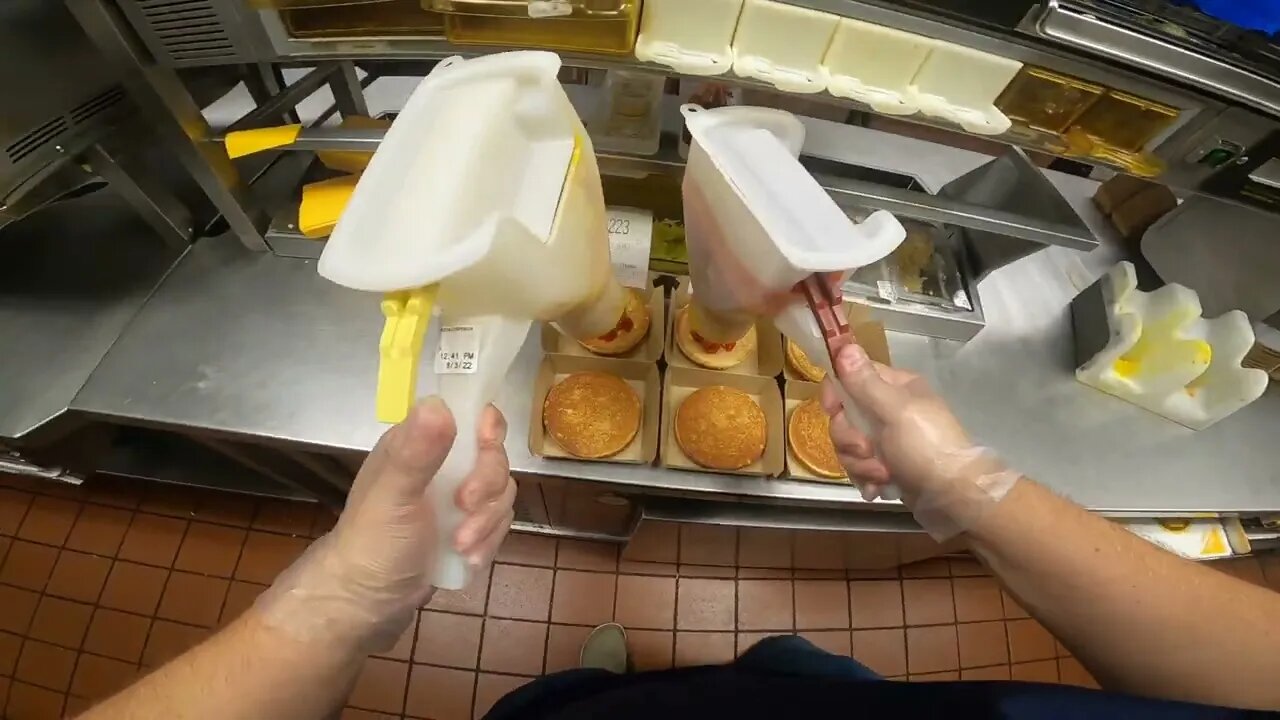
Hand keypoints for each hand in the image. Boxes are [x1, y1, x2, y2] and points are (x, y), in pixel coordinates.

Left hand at [255, 398, 514, 649]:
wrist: (367, 603)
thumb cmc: (373, 543)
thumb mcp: (394, 495)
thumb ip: (417, 452)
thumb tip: (438, 405)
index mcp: (417, 442)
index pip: (467, 413)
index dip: (486, 427)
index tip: (486, 447)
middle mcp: (440, 464)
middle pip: (492, 455)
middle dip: (486, 486)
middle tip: (464, 507)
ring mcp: (455, 496)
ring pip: (500, 491)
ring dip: (486, 520)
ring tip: (461, 545)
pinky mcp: (466, 525)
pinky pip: (497, 521)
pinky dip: (488, 539)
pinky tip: (468, 558)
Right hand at [820, 342, 976, 502]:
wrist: (954, 497)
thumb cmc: (927, 447)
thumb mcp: (895, 411)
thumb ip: (865, 382)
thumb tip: (844, 344)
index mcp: (896, 387)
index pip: (851, 376)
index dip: (836, 392)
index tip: (832, 409)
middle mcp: (889, 410)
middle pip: (845, 416)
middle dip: (850, 439)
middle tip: (867, 450)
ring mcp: (888, 440)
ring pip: (849, 445)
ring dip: (860, 464)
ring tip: (882, 475)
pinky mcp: (886, 466)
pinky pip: (859, 467)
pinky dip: (866, 479)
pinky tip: (879, 488)